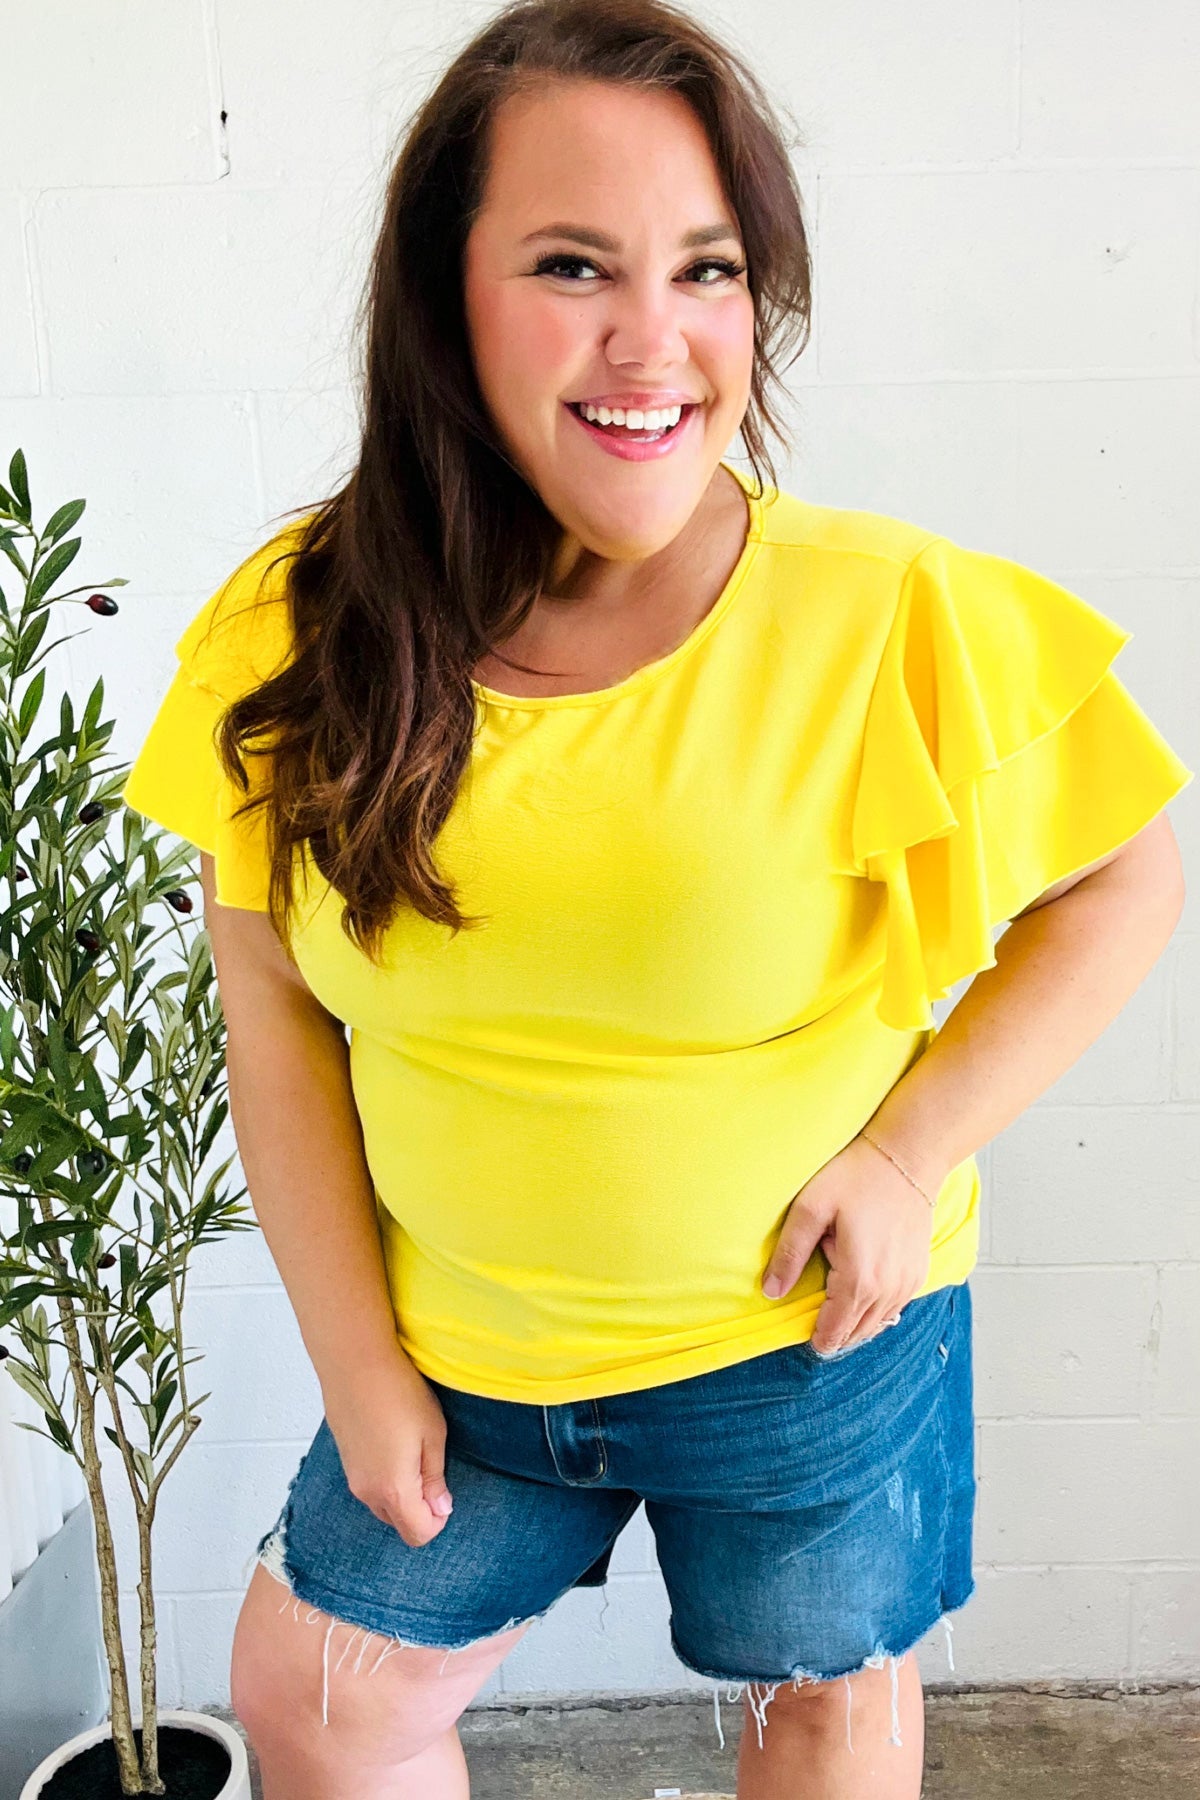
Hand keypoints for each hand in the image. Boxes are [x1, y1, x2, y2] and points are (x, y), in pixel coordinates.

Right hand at [321, 1350, 454, 1547]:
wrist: (355, 1363)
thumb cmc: (399, 1394)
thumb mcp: (433, 1434)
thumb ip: (436, 1478)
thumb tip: (441, 1508)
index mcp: (394, 1490)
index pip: (419, 1534)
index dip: (438, 1519)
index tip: (446, 1491)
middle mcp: (368, 1492)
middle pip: (399, 1523)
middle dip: (419, 1508)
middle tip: (431, 1467)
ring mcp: (353, 1478)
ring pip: (383, 1505)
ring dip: (401, 1493)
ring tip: (412, 1450)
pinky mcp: (345, 1462)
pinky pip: (369, 1485)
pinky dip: (385, 1478)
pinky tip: (393, 1442)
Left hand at [762, 1134, 937, 1353]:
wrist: (907, 1158)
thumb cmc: (857, 1177)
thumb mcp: (810, 1209)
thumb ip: (789, 1254)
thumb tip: (771, 1292)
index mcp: (858, 1280)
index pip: (833, 1332)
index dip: (814, 1337)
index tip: (800, 1331)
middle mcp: (888, 1291)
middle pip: (855, 1334)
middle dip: (833, 1329)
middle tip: (814, 1308)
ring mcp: (907, 1284)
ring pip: (875, 1325)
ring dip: (853, 1320)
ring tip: (835, 1296)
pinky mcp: (918, 1274)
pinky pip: (893, 1309)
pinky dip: (874, 1310)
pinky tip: (860, 1292)